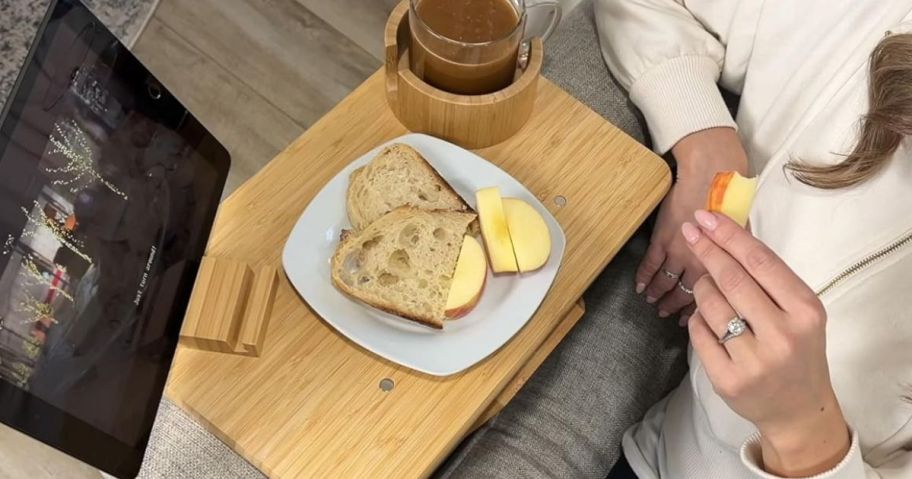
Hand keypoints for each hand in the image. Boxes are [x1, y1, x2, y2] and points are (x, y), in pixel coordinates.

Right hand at [636, 128, 748, 318]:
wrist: (711, 173)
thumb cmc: (731, 195)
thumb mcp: (742, 229)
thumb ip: (737, 253)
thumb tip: (740, 269)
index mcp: (723, 262)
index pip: (712, 295)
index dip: (702, 310)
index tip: (694, 320)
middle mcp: (701, 261)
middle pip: (686, 293)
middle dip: (675, 306)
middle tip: (667, 316)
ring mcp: (679, 251)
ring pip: (667, 282)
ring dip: (658, 295)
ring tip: (652, 304)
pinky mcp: (663, 239)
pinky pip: (651, 264)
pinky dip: (644, 277)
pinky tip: (640, 286)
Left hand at [681, 210, 849, 476]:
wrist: (798, 409)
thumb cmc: (797, 349)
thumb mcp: (800, 313)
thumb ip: (770, 280)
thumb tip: (727, 234)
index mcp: (806, 311)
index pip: (761, 263)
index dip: (729, 236)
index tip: (706, 217)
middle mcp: (782, 335)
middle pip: (732, 280)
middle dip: (707, 250)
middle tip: (690, 230)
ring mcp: (754, 361)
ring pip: (711, 305)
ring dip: (702, 286)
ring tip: (706, 283)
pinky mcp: (728, 380)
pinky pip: (699, 333)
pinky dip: (698, 318)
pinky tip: (705, 316)